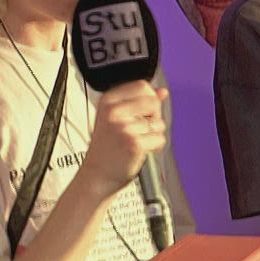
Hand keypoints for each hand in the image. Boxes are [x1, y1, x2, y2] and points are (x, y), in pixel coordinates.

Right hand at [73, 81, 167, 201]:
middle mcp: (114, 111)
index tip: (142, 113)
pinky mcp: (134, 143)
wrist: (97, 175)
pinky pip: (160, 139)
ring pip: (159, 123)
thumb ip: (140, 102)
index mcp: (108, 100)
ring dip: (153, 135)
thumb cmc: (107, 148)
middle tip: (140, 130)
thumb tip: (162, 92)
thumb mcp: (117, 118)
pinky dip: (155, 147)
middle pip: (153, 101)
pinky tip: (140, 151)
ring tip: (136, 143)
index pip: (142, 85)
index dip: (149, 100)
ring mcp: (124, 127)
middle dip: (154, 116)